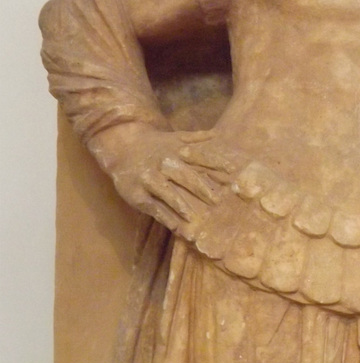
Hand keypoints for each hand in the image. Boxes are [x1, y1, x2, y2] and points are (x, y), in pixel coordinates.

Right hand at [89, 123, 240, 232]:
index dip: (216, 164)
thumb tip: (219, 134)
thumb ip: (197, 138)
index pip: (199, 158)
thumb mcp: (175, 138)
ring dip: (182, 207)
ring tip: (195, 219)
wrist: (123, 147)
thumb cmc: (156, 145)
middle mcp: (164, 165)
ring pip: (168, 194)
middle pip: (186, 177)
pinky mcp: (138, 195)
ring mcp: (150, 180)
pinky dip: (166, 218)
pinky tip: (177, 228)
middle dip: (202, 188)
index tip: (233, 172)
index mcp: (176, 151)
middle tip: (218, 200)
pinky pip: (154, 208)